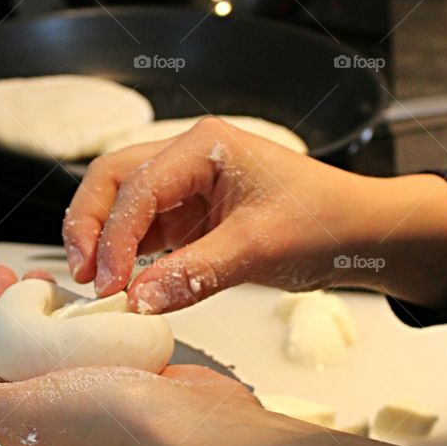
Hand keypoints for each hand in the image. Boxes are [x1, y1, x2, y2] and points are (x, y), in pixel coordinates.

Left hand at [0, 262, 261, 445]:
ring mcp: (94, 395)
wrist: (202, 436)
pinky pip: (99, 345)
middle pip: (12, 357)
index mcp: (19, 424)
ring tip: (43, 275)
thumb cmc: (118, 427)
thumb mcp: (28, 411)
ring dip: (45, 312)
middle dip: (0, 314)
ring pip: (56, 348)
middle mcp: (52, 412)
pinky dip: (88, 317)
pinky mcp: (131, 379)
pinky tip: (94, 294)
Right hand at [62, 117, 446, 312]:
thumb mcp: (260, 248)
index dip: (115, 236)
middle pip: (112, 181)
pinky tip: (122, 286)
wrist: (362, 233)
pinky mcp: (188, 219)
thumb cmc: (325, 221)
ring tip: (98, 286)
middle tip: (84, 276)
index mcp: (203, 146)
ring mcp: (185, 188)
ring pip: (120, 206)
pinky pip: (142, 233)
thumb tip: (138, 300)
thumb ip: (195, 274)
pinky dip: (125, 257)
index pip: (137, 186)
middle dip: (90, 226)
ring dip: (103, 243)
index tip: (110, 284)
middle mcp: (187, 159)